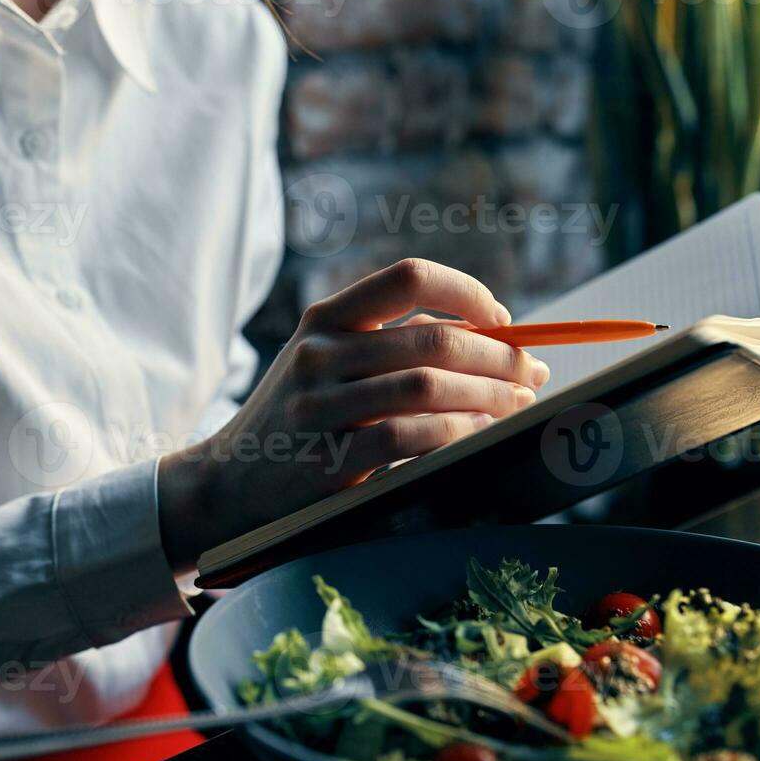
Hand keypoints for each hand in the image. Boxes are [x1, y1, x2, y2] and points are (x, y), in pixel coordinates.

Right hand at [158, 259, 549, 570]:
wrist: (229, 483)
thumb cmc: (300, 418)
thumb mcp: (327, 363)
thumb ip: (394, 343)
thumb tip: (497, 338)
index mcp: (325, 318)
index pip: (409, 277)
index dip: (467, 293)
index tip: (503, 322)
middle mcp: (320, 353)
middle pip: (432, 339)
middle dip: (497, 358)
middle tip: (531, 375)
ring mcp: (320, 406)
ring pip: (428, 388)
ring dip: (487, 397)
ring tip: (516, 407)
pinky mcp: (328, 458)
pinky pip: (409, 439)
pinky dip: (456, 435)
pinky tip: (479, 438)